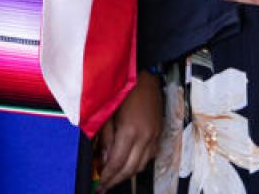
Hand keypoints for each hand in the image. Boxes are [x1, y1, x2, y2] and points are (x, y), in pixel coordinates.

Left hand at [93, 70, 161, 190]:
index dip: (108, 176)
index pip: (117, 162)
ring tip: (113, 178)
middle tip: (104, 187)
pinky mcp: (159, 135)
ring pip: (141, 166)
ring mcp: (154, 137)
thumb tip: (103, 159)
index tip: (99, 185)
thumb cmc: (124, 88)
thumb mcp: (108, 110)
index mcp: (130, 131)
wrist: (146, 76)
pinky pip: (149, 157)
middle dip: (116, 180)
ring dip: (127, 174)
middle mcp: (145, 138)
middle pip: (130, 169)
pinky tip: (128, 164)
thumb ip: (106, 136)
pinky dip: (138, 164)